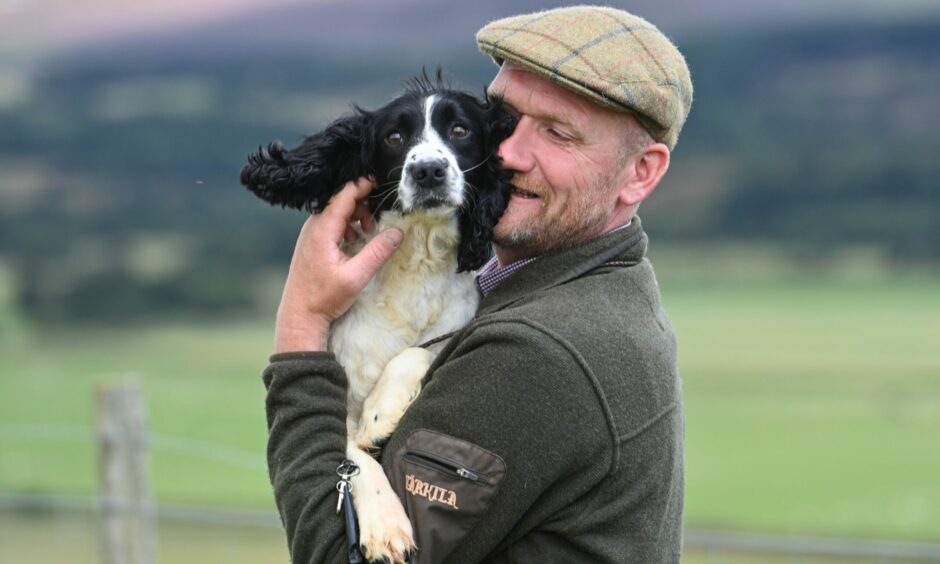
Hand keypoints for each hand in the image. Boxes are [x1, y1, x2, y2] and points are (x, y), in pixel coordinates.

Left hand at [275, 178, 403, 352]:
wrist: (299, 314)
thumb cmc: (323, 298)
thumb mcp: (356, 277)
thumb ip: (378, 252)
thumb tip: (398, 232)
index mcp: (322, 230)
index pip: (343, 195)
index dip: (362, 185)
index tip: (379, 181)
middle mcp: (313, 227)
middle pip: (340, 201)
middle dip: (362, 205)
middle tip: (375, 224)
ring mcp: (310, 234)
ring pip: (336, 212)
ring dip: (355, 216)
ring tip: (366, 234)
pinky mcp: (311, 242)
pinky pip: (330, 223)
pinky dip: (346, 226)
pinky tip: (354, 242)